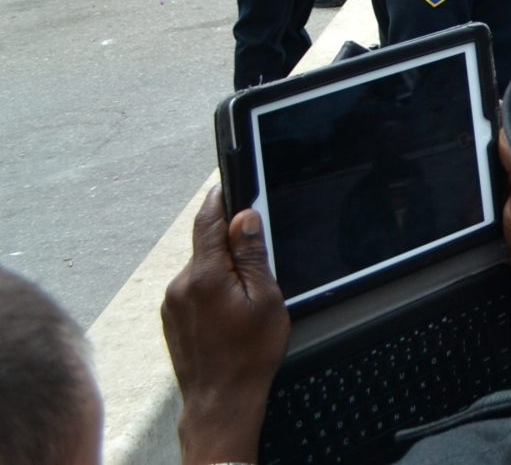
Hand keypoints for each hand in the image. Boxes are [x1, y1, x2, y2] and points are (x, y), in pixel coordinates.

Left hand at [164, 187, 287, 464]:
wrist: (219, 400)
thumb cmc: (249, 355)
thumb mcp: (266, 299)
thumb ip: (253, 255)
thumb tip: (244, 218)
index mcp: (204, 275)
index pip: (207, 220)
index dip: (219, 197)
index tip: (228, 182)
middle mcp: (180, 284)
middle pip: (204, 243)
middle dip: (229, 240)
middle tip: (257, 252)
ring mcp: (172, 302)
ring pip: (200, 267)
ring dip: (221, 267)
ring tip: (247, 293)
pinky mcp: (170, 317)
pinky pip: (193, 287)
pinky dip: (211, 286)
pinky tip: (231, 309)